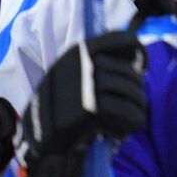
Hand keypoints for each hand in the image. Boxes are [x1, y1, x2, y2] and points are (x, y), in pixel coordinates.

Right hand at [17, 30, 146, 176]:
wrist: (33, 135)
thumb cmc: (54, 107)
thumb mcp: (68, 74)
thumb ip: (93, 65)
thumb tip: (133, 64)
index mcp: (80, 51)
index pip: (120, 40)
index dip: (136, 49)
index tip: (142, 62)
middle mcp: (85, 64)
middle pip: (129, 73)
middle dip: (136, 90)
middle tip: (136, 103)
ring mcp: (87, 86)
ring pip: (132, 93)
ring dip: (136, 107)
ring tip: (131, 119)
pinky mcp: (91, 110)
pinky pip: (127, 113)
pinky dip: (129, 123)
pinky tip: (119, 131)